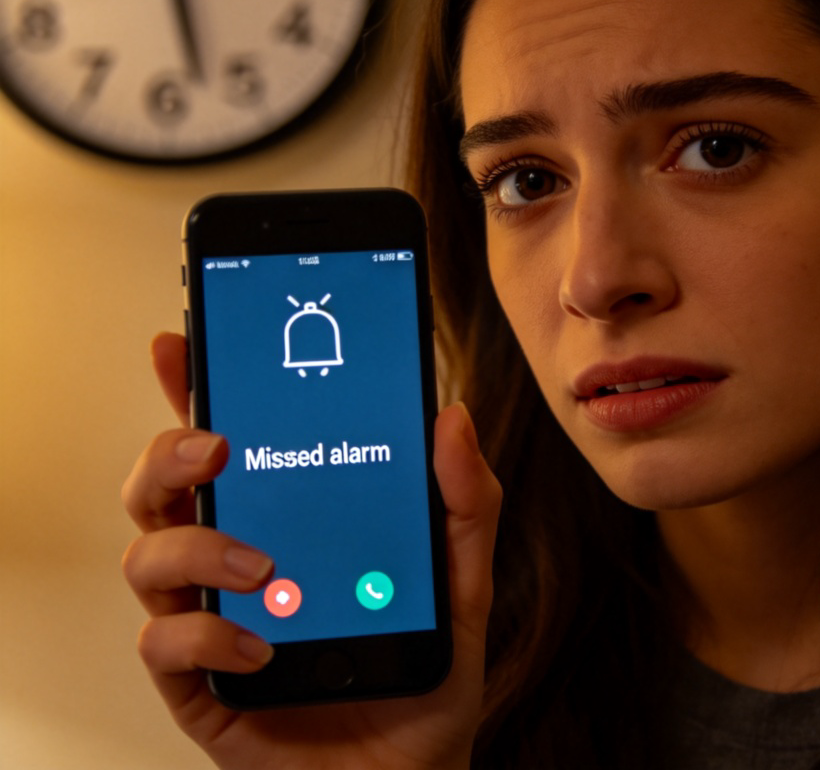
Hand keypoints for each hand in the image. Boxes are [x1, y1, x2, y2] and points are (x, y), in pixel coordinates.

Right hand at [122, 333, 500, 769]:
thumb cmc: (421, 668)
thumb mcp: (462, 578)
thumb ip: (462, 501)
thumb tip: (452, 418)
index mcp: (286, 518)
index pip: (225, 443)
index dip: (194, 390)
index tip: (182, 343)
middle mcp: (236, 559)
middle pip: (160, 487)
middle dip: (170, 450)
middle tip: (217, 444)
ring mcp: (213, 621)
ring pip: (147, 557)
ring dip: (197, 547)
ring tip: (263, 564)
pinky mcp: (201, 687)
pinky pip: (164, 646)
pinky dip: (208, 637)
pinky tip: (265, 644)